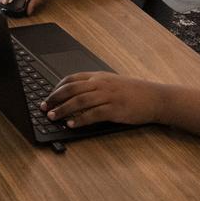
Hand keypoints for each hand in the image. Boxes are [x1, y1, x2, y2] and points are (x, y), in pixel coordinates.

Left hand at [40, 72, 165, 127]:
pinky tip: (72, 125)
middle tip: (44, 107)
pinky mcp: (115, 109)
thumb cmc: (133, 91)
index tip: (48, 97)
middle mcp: (101, 84)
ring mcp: (108, 96)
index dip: (56, 88)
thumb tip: (74, 94)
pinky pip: (94, 114)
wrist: (155, 97)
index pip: (71, 79)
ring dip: (63, 109)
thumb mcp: (112, 82)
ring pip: (79, 101)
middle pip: (71, 89)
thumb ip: (94, 85)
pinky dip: (80, 120)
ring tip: (53, 117)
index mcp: (98, 76)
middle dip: (55, 98)